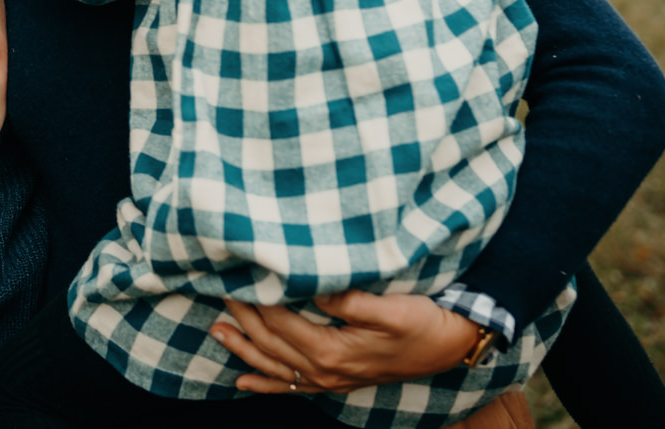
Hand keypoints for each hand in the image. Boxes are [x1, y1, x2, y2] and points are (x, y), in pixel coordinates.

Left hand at [210, 291, 478, 395]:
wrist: (447, 347)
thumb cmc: (420, 322)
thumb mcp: (389, 307)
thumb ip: (350, 301)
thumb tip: (312, 287)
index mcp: (331, 350)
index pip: (280, 323)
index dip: (255, 301)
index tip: (235, 278)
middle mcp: (324, 370)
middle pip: (271, 343)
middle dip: (243, 319)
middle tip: (218, 293)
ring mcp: (329, 380)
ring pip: (274, 367)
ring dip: (244, 350)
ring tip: (216, 331)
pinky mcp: (336, 381)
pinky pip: (292, 387)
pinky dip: (265, 384)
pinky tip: (242, 383)